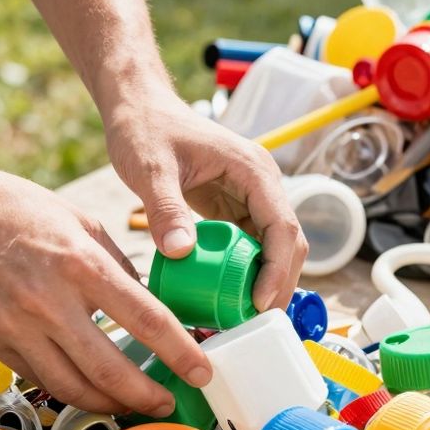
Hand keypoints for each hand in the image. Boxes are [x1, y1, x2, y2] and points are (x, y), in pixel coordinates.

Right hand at [0, 167, 211, 415]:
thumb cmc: (17, 208)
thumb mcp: (84, 223)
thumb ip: (118, 267)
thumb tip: (146, 305)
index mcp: (80, 265)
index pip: (145, 320)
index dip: (179, 352)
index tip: (200, 371)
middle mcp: (47, 301)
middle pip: (108, 369)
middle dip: (146, 395)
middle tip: (167, 403)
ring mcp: (15, 325)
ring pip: (71, 387)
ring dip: (108, 404)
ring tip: (131, 404)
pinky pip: (39, 378)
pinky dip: (69, 390)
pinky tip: (90, 390)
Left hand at [104, 92, 307, 311]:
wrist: (140, 107)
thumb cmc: (146, 127)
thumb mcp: (150, 167)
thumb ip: (165, 208)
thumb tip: (180, 252)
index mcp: (254, 171)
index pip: (283, 227)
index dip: (278, 269)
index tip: (258, 302)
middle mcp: (262, 185)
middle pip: (290, 244)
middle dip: (278, 285)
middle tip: (254, 322)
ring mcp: (251, 198)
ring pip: (276, 249)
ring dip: (265, 283)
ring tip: (242, 318)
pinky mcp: (236, 209)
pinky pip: (251, 247)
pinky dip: (245, 274)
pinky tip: (227, 297)